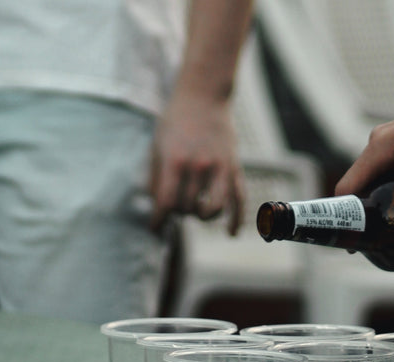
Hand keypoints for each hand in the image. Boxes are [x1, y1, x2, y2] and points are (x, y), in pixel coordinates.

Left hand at [148, 92, 244, 235]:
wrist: (203, 96)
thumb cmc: (175, 121)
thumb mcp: (157, 146)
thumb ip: (155, 177)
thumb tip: (156, 206)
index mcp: (175, 161)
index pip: (165, 202)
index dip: (158, 220)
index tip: (155, 227)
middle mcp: (198, 166)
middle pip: (188, 207)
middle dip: (179, 212)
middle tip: (175, 205)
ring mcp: (220, 167)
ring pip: (213, 209)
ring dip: (202, 216)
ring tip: (197, 211)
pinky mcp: (234, 167)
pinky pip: (239, 200)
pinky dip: (236, 220)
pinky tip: (230, 234)